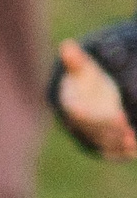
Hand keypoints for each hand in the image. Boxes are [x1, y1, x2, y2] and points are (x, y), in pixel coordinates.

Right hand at [57, 40, 135, 158]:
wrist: (83, 102)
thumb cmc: (85, 82)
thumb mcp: (83, 70)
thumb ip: (77, 61)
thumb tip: (67, 45)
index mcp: (72, 106)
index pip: (80, 113)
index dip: (96, 115)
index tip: (117, 114)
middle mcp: (78, 125)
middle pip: (96, 130)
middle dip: (112, 131)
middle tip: (129, 128)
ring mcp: (90, 137)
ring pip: (105, 143)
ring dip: (120, 144)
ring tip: (134, 141)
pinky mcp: (102, 147)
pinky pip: (113, 151)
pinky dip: (125, 152)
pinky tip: (136, 148)